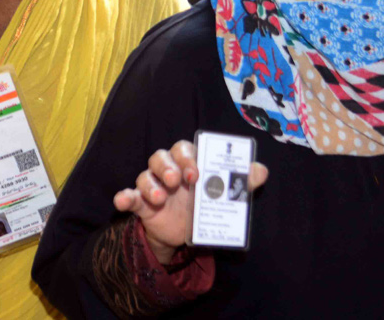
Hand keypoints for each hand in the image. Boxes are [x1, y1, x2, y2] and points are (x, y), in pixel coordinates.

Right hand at [112, 140, 267, 264]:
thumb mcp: (224, 195)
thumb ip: (241, 182)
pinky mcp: (142, 204)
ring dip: (150, 184)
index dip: (187, 157)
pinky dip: (124, 197)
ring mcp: (153, 186)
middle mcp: (167, 171)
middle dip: (167, 167)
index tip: (196, 172)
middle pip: (159, 157)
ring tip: (160, 197)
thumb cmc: (204, 204)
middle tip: (177, 181)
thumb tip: (261, 170)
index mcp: (187, 164)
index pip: (182, 149)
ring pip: (144, 175)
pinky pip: (130, 196)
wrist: (188, 234)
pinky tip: (122, 201)